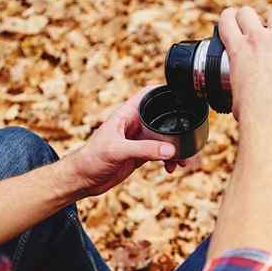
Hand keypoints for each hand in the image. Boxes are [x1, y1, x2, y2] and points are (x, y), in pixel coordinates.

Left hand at [67, 86, 185, 196]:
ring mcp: (138, 140)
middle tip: (190, 141)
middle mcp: (135, 125)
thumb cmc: (90, 159)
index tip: (183, 94)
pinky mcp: (140, 155)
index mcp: (127, 114)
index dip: (165, 90)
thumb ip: (144, 149)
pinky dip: (169, 160)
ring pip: (165, 139)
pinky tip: (170, 169)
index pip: (149, 94)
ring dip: (177, 149)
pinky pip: (161, 154)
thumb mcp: (118, 151)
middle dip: (178, 128)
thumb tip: (171, 150)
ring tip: (185, 161)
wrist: (81, 180)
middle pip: (163, 118)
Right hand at [218, 7, 271, 135]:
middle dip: (252, 19)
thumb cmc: (250, 112)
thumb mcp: (234, 90)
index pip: (227, 18)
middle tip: (259, 32)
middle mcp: (257, 39)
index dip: (231, 18)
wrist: (269, 117)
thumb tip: (241, 89)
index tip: (236, 23)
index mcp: (237, 49)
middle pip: (249, 12)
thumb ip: (238, 78)